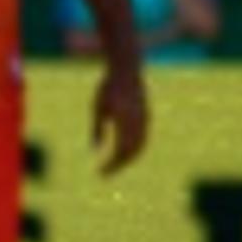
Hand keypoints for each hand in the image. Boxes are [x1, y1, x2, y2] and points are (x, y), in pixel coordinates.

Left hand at [92, 58, 148, 174]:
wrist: (127, 69)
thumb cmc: (107, 87)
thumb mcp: (97, 108)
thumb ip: (97, 129)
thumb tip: (94, 150)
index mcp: (123, 122)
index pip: (119, 151)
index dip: (111, 165)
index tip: (100, 172)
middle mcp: (137, 123)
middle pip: (131, 153)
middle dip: (119, 165)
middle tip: (106, 172)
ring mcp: (144, 120)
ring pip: (140, 147)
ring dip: (128, 159)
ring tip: (116, 164)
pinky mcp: (147, 117)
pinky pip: (143, 139)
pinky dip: (135, 149)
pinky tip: (125, 152)